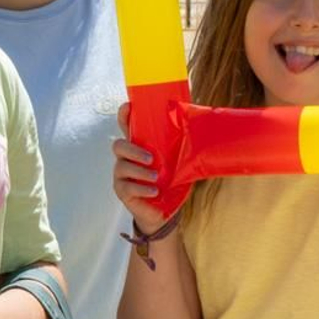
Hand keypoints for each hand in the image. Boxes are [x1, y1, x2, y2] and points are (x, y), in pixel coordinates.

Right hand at [113, 103, 170, 234]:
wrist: (164, 211)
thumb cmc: (170, 182)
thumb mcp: (179, 162)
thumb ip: (183, 146)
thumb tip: (200, 127)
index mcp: (139, 146)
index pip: (127, 126)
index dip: (124, 116)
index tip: (128, 107)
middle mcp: (126, 158)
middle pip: (118, 145)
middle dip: (133, 150)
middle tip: (151, 158)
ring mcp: (122, 175)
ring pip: (122, 167)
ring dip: (140, 171)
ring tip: (156, 177)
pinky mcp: (122, 191)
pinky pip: (127, 186)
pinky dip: (142, 188)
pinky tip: (154, 191)